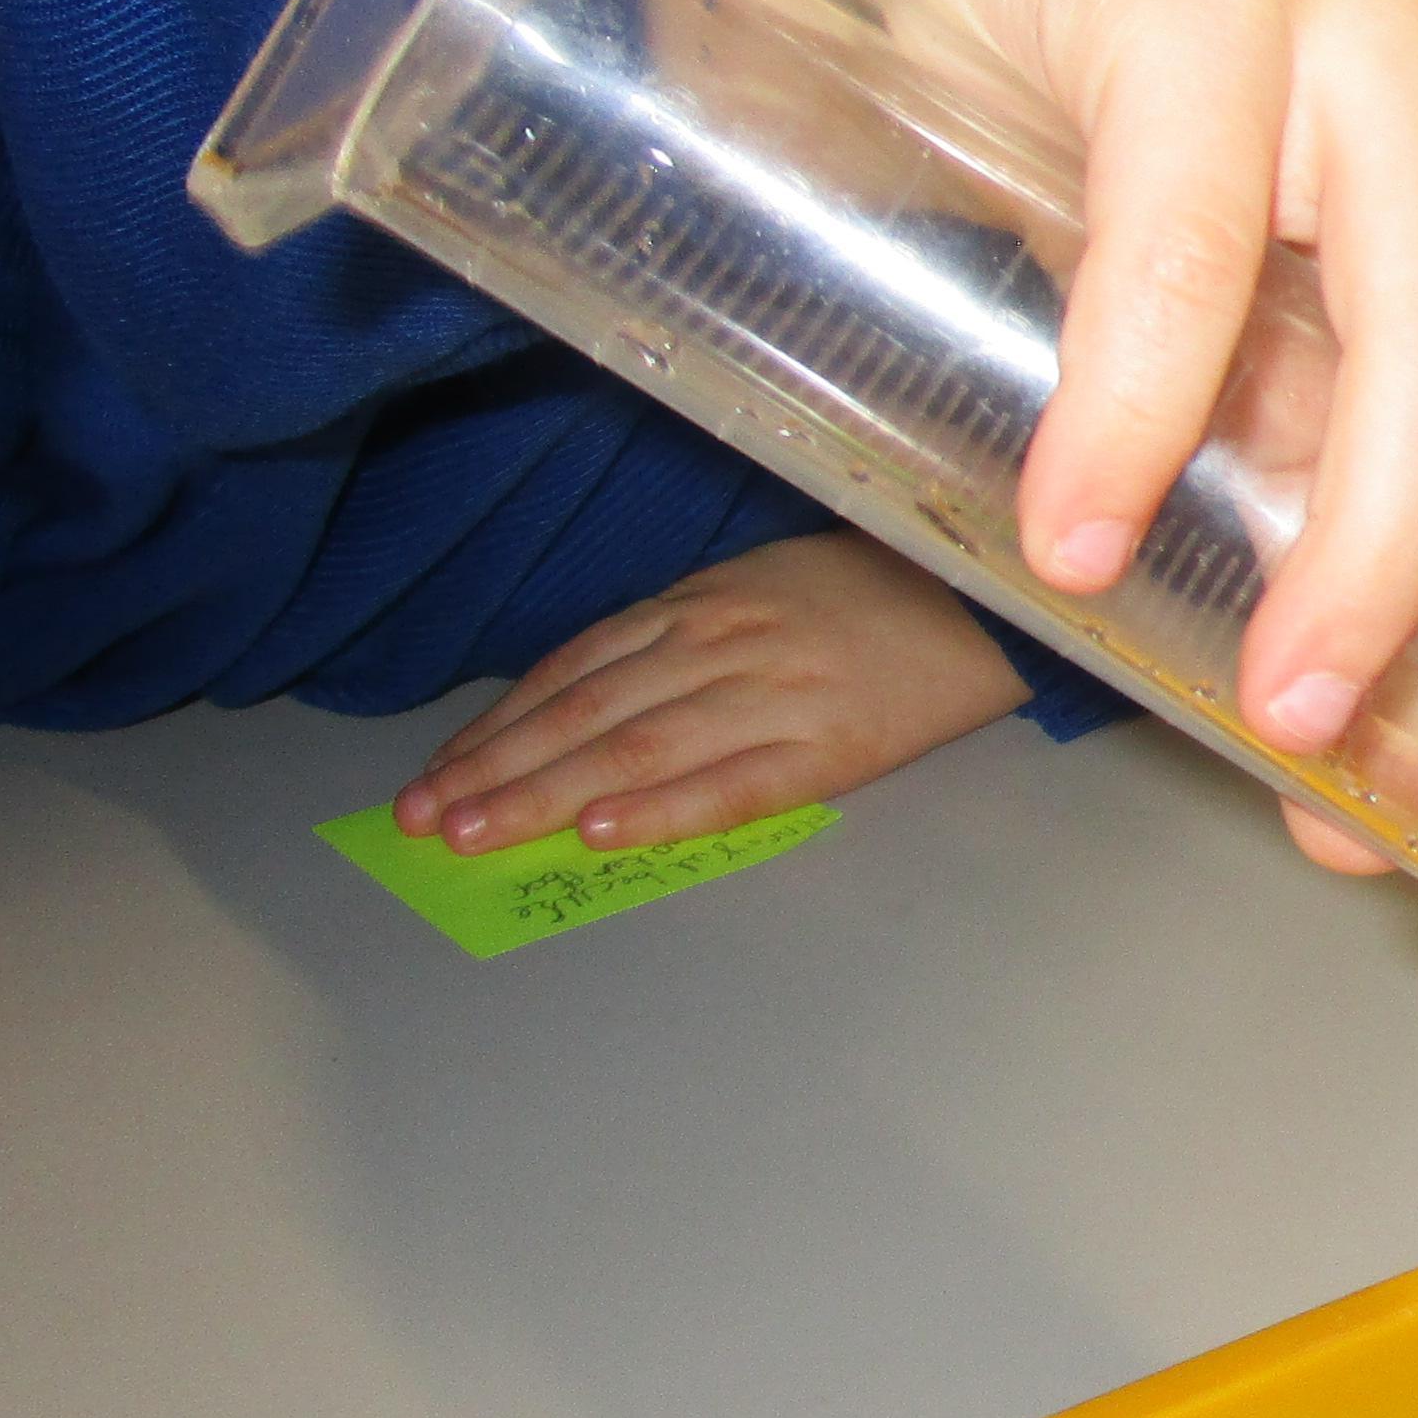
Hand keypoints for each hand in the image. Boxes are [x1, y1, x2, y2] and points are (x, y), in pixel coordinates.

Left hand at [395, 531, 1030, 851]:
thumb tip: (586, 694)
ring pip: (638, 745)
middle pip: (588, 708)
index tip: (439, 771)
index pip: (575, 666)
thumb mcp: (766, 584)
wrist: (992, 597)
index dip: (501, 722)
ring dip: (546, 792)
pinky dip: (663, 807)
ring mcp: (777, 691)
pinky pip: (734, 780)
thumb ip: (682, 632)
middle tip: (424, 818)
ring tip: (478, 834)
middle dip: (496, 765)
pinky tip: (602, 831)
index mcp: (704, 601)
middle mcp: (725, 640)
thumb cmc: (878, 593)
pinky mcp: (833, 744)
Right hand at [702, 0, 1417, 790]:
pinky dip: (1138, 420)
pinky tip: (1087, 550)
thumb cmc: (1150, 170)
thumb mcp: (1289, 383)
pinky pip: (1184, 254)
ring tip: (1291, 710)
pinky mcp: (1189, 1)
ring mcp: (1365, 18)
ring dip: (1377, 554)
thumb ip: (1357, 556)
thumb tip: (1399, 796)